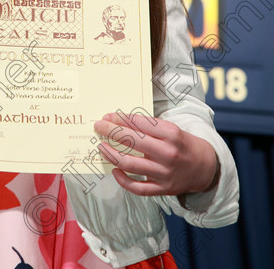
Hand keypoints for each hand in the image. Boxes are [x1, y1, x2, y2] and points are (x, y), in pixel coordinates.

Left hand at [94, 112, 218, 196]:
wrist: (205, 168)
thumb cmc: (184, 144)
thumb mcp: (172, 129)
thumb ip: (150, 127)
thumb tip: (121, 122)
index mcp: (171, 134)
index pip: (139, 124)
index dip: (120, 119)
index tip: (108, 116)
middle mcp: (168, 153)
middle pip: (132, 142)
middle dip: (111, 132)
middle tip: (99, 126)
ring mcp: (164, 173)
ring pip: (130, 164)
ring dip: (111, 154)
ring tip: (102, 146)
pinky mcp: (162, 189)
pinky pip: (137, 187)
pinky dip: (123, 180)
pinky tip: (115, 170)